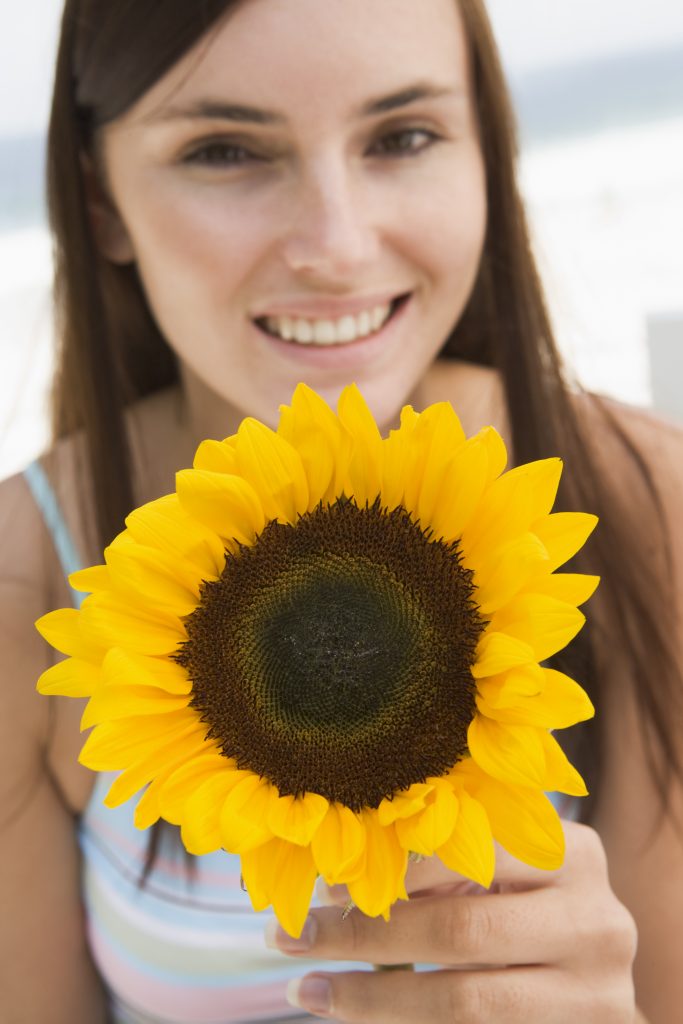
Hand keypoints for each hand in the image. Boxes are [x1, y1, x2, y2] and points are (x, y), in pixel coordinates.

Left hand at [265, 821, 637, 1021]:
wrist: (594, 975)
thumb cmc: (532, 905)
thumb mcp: (503, 872)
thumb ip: (446, 864)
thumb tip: (333, 875)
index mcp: (573, 854)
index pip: (469, 853)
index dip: (391, 869)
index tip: (322, 883)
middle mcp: (594, 922)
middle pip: (460, 931)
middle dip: (364, 934)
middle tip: (290, 935)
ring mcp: (594, 995)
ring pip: (463, 1002)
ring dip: (372, 998)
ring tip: (307, 989)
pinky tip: (356, 1012)